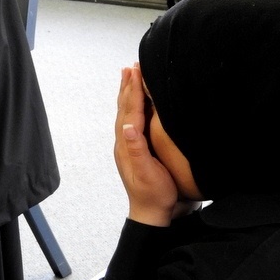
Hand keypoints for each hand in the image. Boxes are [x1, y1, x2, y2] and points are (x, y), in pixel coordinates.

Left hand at [114, 64, 180, 226]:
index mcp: (127, 146)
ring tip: (130, 77)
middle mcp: (125, 143)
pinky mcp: (136, 150)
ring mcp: (129, 147)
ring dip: (128, 94)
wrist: (152, 213)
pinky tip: (138, 104)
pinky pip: (133, 122)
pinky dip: (134, 107)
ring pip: (127, 114)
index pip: (130, 112)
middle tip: (131, 66)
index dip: (133, 91)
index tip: (135, 70)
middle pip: (125, 109)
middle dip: (128, 87)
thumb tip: (127, 127)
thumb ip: (136, 149)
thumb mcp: (147, 173)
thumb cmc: (154, 195)